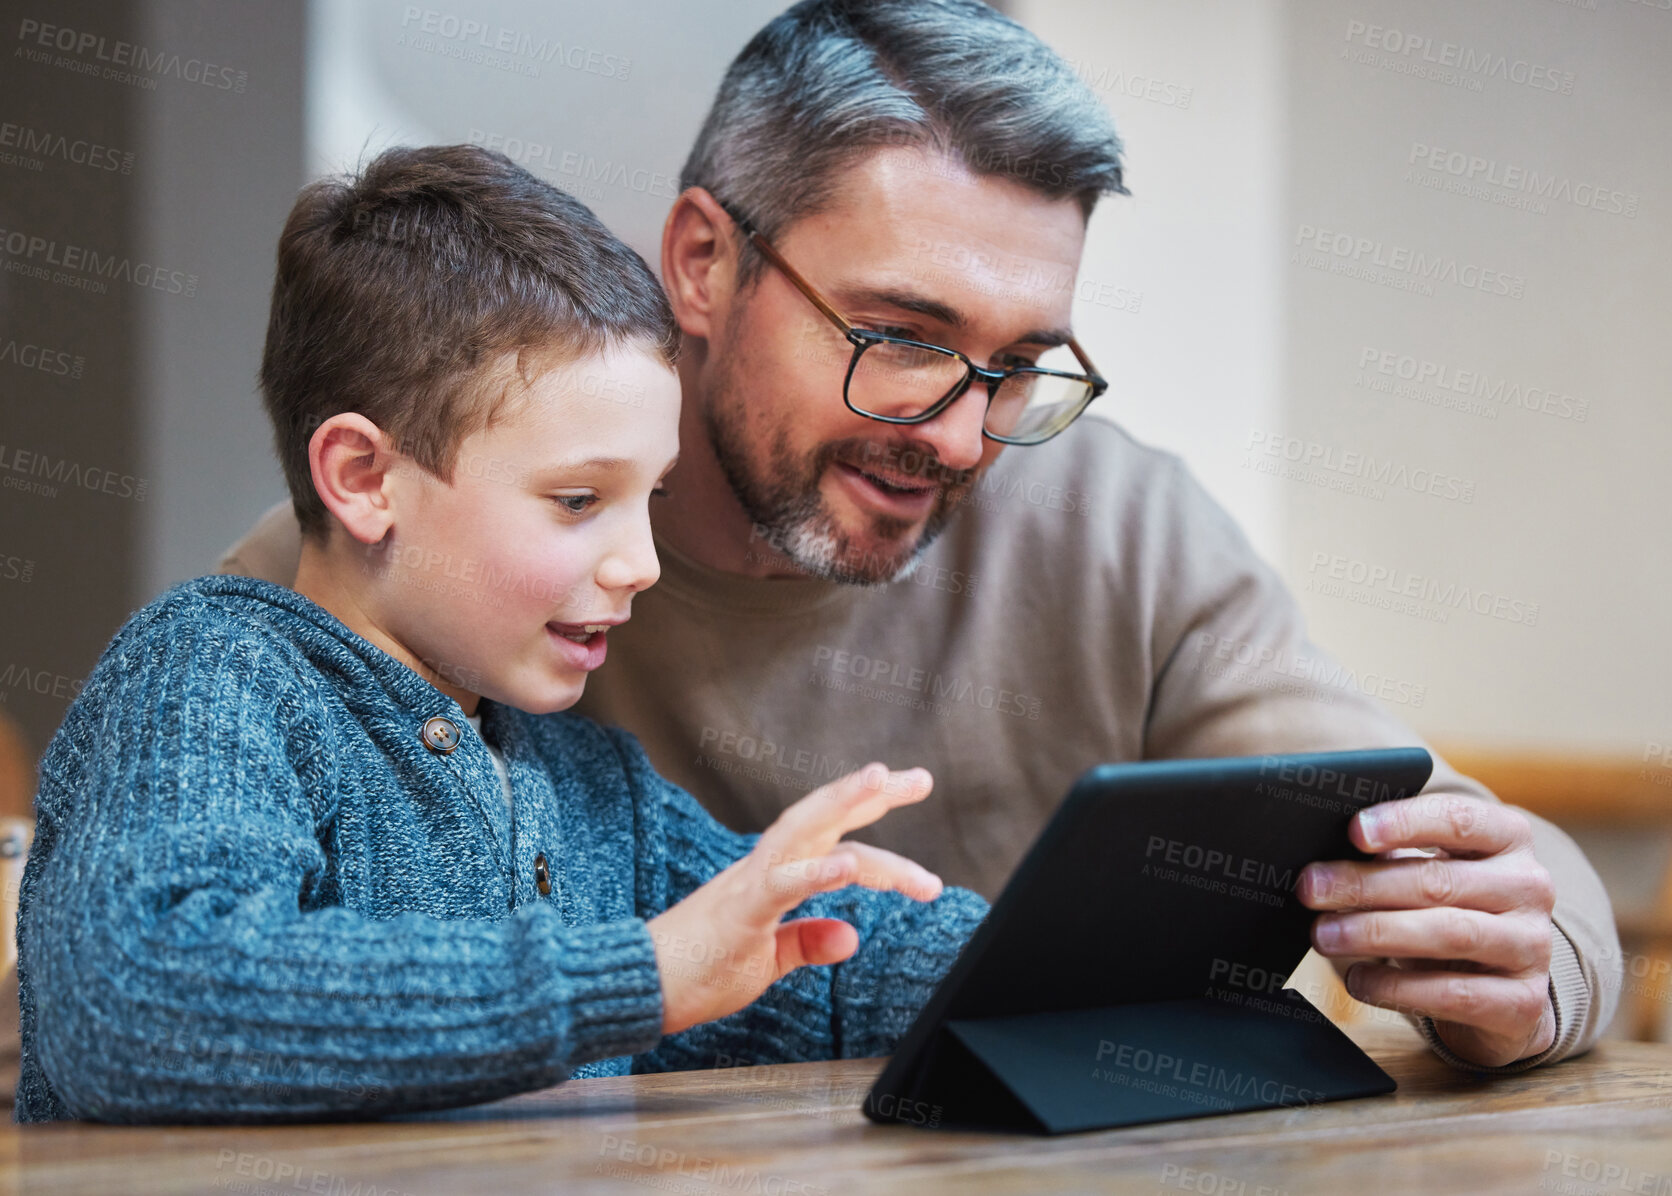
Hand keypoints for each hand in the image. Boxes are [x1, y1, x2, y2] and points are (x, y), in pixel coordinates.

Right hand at [646, 763, 942, 1035]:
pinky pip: (780, 886)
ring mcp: (749, 884)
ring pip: (802, 831)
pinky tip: (848, 863)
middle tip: (921, 777)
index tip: (911, 790)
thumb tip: (851, 937)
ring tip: (882, 781)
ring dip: (842, 804)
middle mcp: (764, 867)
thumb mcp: (766, 962)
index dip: (869, 812)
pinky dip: (815, 873)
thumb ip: (806, 943)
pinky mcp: (737, 912)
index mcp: (773, 875)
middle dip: (871, 794)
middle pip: (823, 817)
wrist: (638, 988)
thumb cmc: (695, 973)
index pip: (831, 835)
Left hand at [1297, 792, 1556, 1066]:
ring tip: (1323, 934)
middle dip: (1364, 884)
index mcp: (1507, 836)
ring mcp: (1532, 945)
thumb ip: (1387, 853)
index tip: (1353, 832)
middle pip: (1438, 880)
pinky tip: (1358, 980)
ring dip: (1374, 933)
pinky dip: (1396, 988)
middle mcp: (1529, 886)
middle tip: (1310, 889)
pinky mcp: (1523, 1002)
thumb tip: (1322, 859)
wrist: (1500, 988)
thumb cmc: (1445, 909)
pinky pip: (1454, 994)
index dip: (1403, 822)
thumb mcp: (1427, 871)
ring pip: (1448, 933)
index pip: (1457, 818)